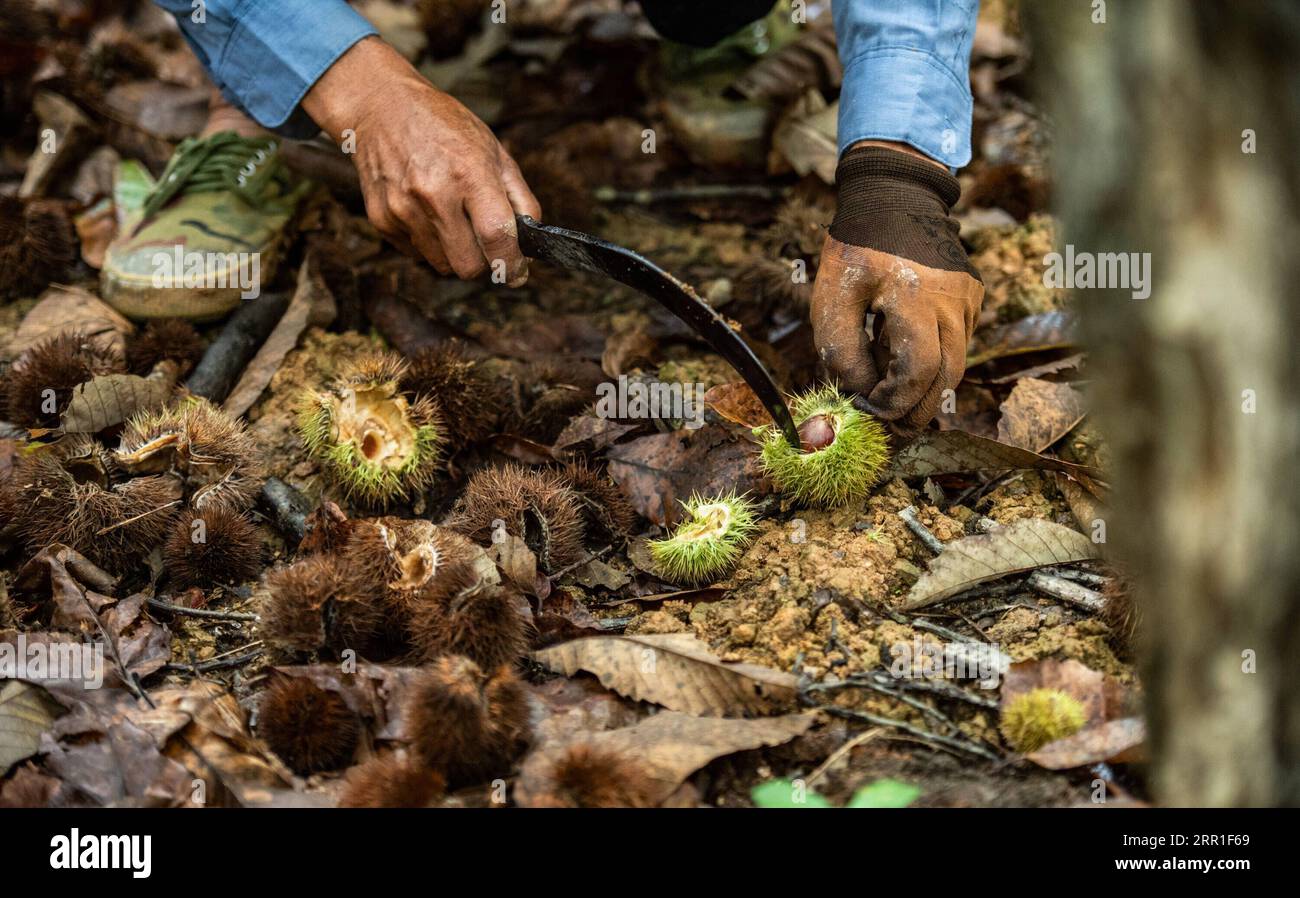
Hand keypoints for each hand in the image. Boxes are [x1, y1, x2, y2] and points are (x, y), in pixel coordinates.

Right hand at [303, 37, 540, 284]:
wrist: (382, 107)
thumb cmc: (444, 127)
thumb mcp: (494, 150)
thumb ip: (519, 198)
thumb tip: (529, 244)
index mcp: (469, 173)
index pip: (496, 236)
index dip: (512, 264)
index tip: (517, 273)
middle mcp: (433, 194)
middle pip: (468, 266)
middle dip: (483, 263)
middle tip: (485, 244)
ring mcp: (403, 209)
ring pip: (442, 265)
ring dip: (455, 253)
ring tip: (452, 218)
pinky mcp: (381, 219)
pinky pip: (416, 253)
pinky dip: (428, 243)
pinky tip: (426, 211)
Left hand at [810, 143, 982, 433]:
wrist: (893, 196)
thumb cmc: (855, 250)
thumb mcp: (831, 301)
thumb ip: (842, 355)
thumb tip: (862, 399)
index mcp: (915, 298)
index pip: (919, 371)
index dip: (895, 401)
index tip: (868, 410)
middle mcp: (953, 301)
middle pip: (947, 378)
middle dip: (916, 411)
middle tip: (887, 429)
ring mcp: (969, 300)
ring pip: (956, 365)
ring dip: (925, 388)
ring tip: (890, 396)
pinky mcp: (972, 298)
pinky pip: (957, 343)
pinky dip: (933, 362)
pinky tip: (902, 355)